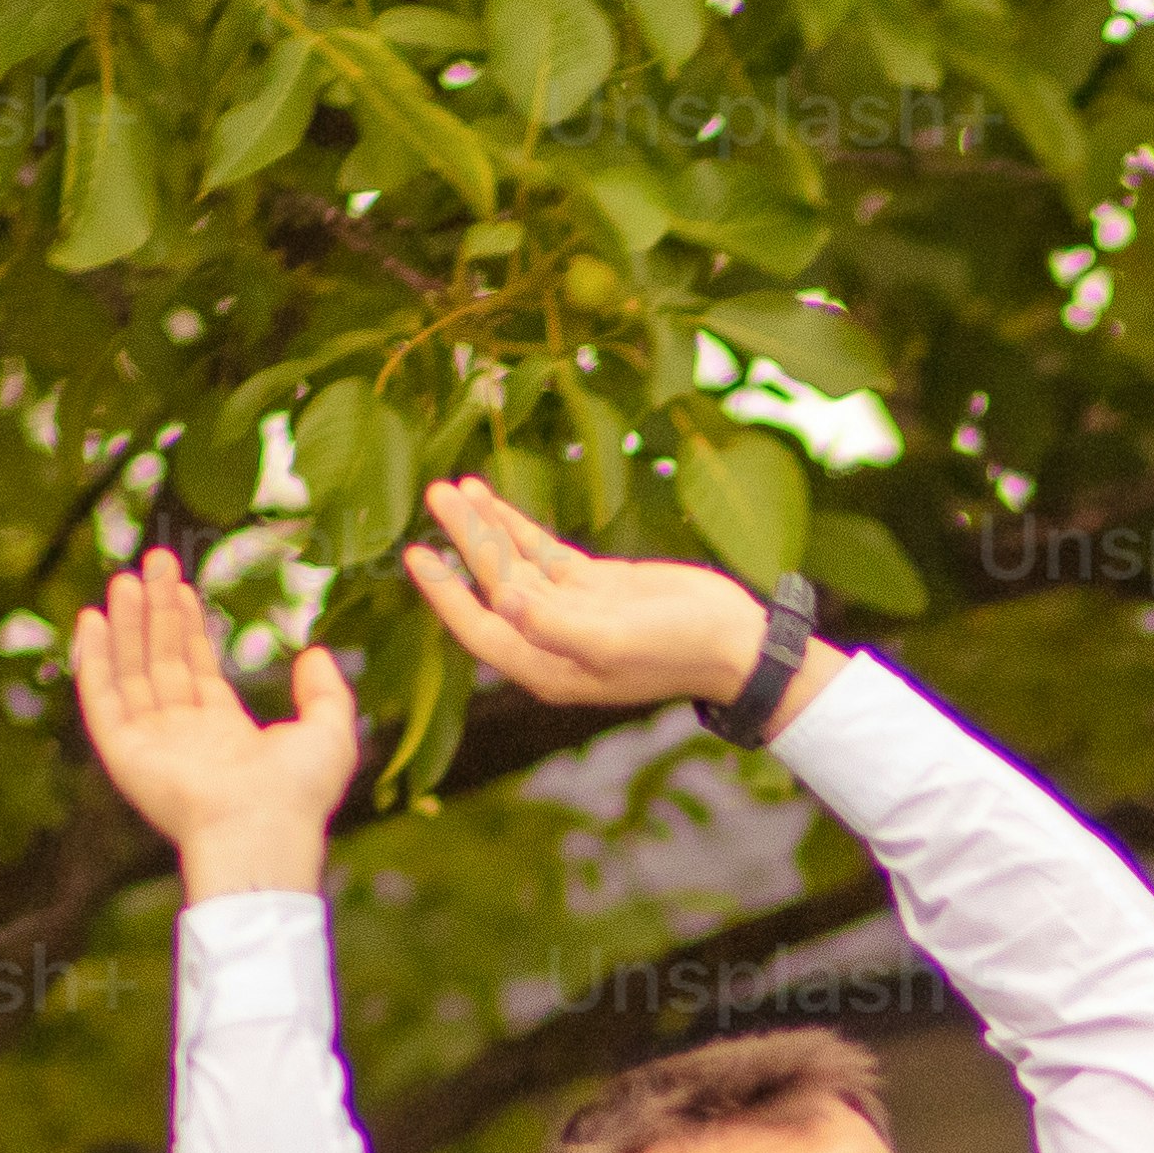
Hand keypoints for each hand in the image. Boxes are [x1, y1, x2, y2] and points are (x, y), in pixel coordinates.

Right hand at [69, 546, 358, 897]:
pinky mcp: (124, 754)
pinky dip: (94, 660)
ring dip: (126, 626)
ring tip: (125, 579)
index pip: (197, 669)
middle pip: (161, 662)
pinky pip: (102, 699)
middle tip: (153, 562)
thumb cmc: (298, 792)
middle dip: (157, 613)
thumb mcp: (330, 732)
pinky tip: (92, 620)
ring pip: (131, 673)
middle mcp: (184, 739)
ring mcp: (151, 746)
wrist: (260, 828)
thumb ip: (326, 693)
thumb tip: (316, 653)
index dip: (188, 626)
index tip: (182, 585)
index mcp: (225, 735)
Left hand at [396, 473, 775, 711]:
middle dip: (462, 541)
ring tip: (454, 487)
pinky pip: (542, 552)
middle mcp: (550, 639)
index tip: (416, 554)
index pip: (479, 627)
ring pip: (515, 562)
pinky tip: (491, 500)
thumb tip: (499, 600)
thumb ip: (552, 623)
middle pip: (492, 584)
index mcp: (547, 665)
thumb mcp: (613, 640)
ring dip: (485, 527)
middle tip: (435, 495)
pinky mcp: (594, 585)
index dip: (444, 594)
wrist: (737, 644)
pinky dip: (517, 526)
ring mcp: (571, 609)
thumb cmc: (678, 649)